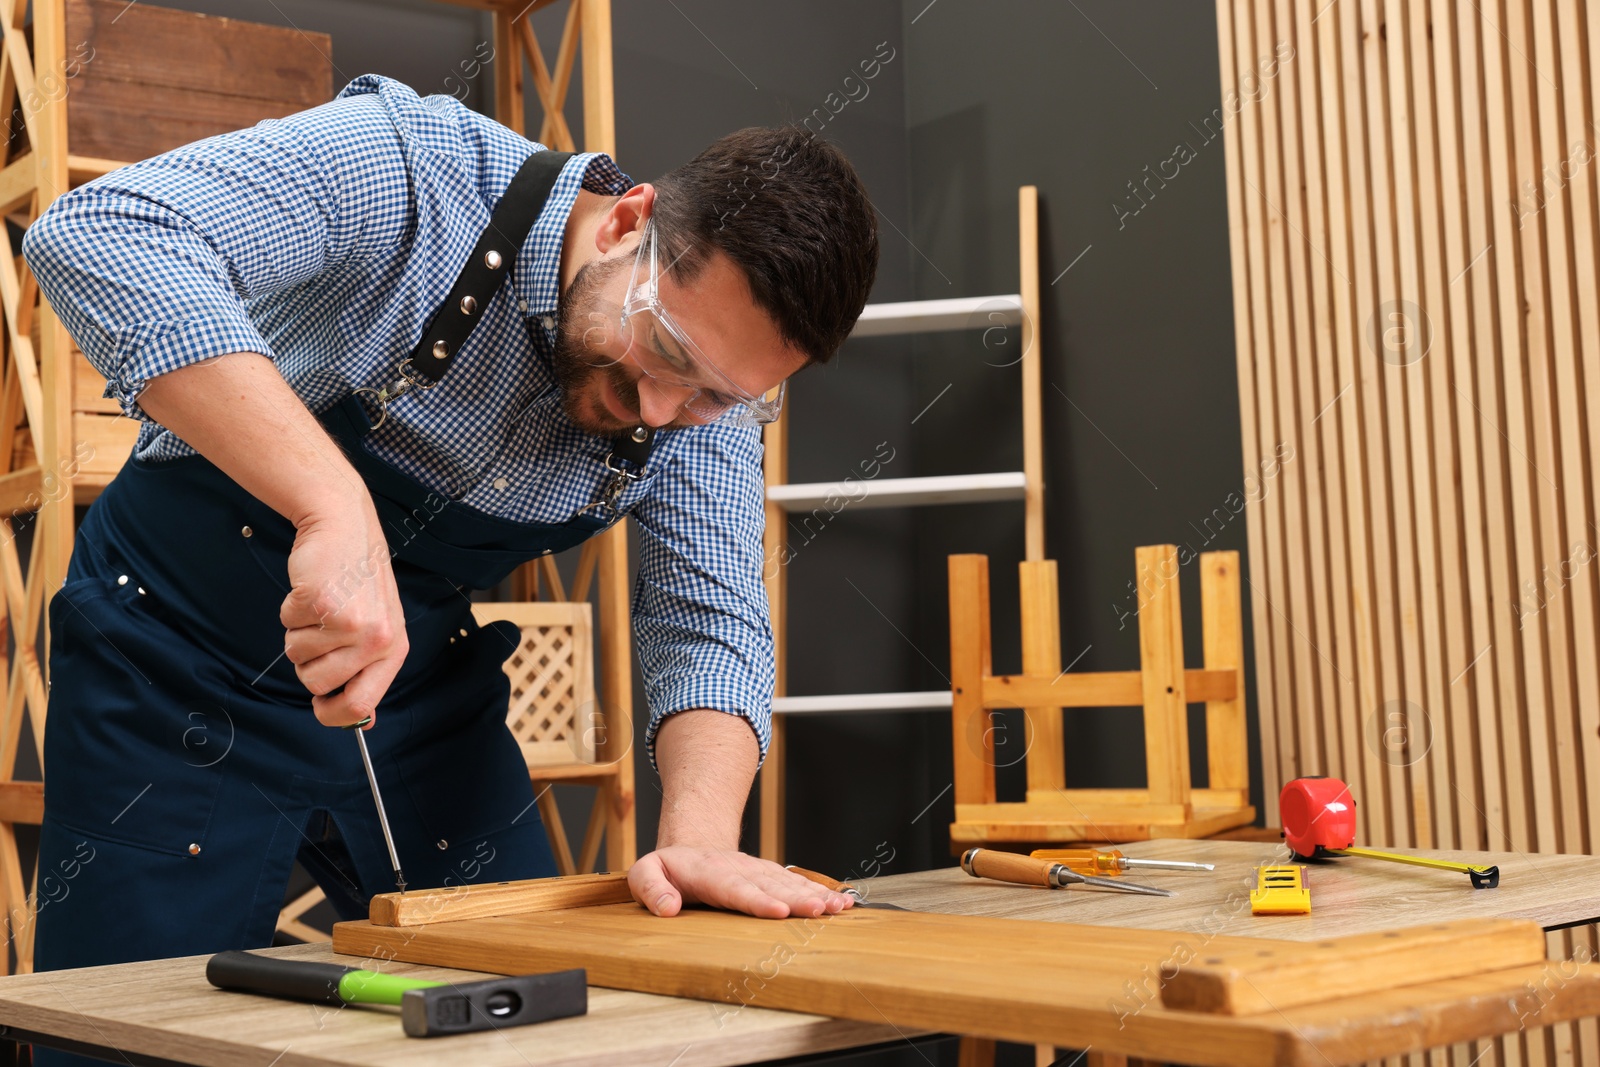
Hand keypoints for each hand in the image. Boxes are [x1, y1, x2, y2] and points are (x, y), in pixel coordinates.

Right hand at [280, 503, 407, 726]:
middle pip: (316, 683)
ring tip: (323, 605)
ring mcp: (348, 622)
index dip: (334, 715)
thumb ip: (368, 670)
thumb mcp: (378, 626)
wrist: (344, 526)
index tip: (320, 707)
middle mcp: (376, 640)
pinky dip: (290, 609)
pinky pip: (286, 624)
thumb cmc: (358, 579)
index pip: (362, 706)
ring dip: (299, 631)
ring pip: (297, 656)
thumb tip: (362, 720)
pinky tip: (313, 589)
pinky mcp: (320, 603)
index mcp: (394, 649)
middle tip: (325, 628)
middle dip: (309, 661)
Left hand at [628, 846, 854, 918]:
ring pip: (788, 883)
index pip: (734, 888)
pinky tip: (841, 902)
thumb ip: (650, 887)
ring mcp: (757, 871)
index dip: (757, 900)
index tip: (778, 912)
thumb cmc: (668, 869)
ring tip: (838, 908)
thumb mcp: (645, 872)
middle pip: (770, 885)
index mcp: (709, 872)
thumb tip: (667, 907)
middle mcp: (739, 869)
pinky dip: (820, 891)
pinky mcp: (770, 876)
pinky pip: (797, 883)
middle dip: (796, 899)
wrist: (692, 848)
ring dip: (814, 895)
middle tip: (819, 911)